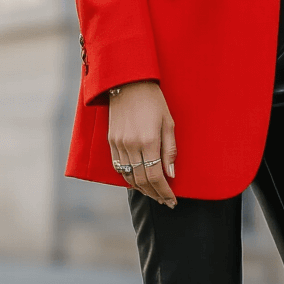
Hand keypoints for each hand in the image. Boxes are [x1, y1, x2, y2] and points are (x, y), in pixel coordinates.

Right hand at [108, 81, 176, 206]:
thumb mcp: (168, 123)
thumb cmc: (153, 100)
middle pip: (142, 180)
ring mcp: (119, 144)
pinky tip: (138, 182)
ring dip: (142, 189)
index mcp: (148, 141)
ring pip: (129, 177)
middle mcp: (131, 145)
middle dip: (155, 194)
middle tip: (165, 201)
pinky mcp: (111, 141)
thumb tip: (171, 174)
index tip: (172, 200)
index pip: (155, 176)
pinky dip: (129, 178)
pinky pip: (119, 167)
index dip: (164, 192)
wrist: (128, 82)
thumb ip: (170, 150)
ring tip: (154, 194)